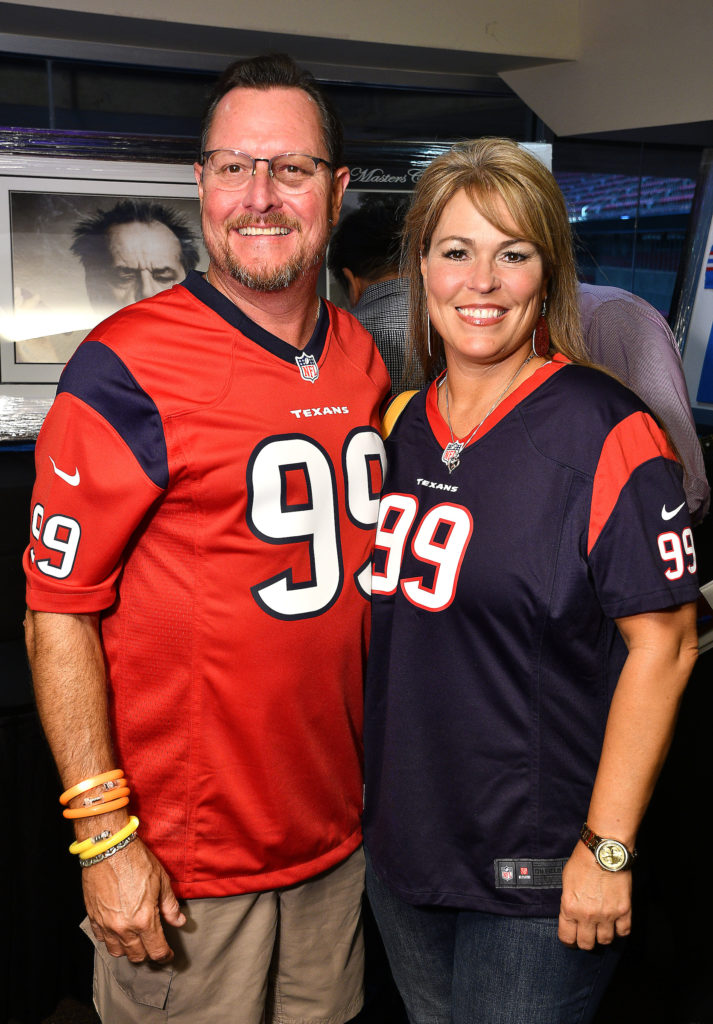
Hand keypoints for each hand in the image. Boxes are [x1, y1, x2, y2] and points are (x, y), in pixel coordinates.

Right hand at [82, 836, 185, 962]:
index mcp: (144, 920)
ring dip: (128, 949)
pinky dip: (111, 939)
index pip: (156, 951)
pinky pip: (101, 939)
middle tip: (153, 944)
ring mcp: (106, 924)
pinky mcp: (93, 917)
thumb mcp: (161, 881)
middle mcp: (124, 927)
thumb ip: (170, 906)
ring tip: (136, 939)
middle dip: (148, 953)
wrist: (108, 848)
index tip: (168, 955)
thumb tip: (179, 922)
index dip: (165, 956)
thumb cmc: (136, 860)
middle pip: (137, 956)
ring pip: (117, 952)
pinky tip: (118, 929)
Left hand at [558, 840, 631, 949]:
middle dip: (585, 941)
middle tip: (587, 934)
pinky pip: (624, 932)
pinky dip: (619, 931)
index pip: (567, 938)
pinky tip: (616, 924)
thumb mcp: (566, 882)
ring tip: (601, 927)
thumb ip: (569, 902)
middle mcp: (588, 915)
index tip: (571, 939)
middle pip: (587, 944)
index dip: (569, 941)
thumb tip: (572, 915)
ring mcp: (607, 914)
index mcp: (570, 907)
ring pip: (606, 941)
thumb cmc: (582, 861)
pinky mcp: (624, 910)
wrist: (603, 849)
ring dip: (602, 936)